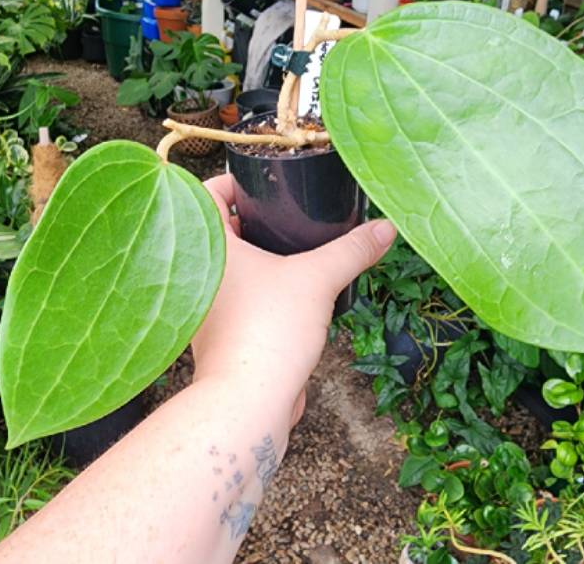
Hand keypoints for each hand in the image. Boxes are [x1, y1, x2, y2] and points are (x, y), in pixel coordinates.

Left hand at [191, 174, 395, 421]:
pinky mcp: (218, 334)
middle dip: (255, 222)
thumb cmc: (267, 330)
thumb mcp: (318, 278)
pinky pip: (237, 300)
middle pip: (221, 231)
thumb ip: (352, 250)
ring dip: (258, 260)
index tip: (265, 184)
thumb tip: (386, 228)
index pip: (209, 193)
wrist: (248, 402)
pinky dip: (258, 292)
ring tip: (294, 252)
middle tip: (288, 215)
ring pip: (230, 269)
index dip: (235, 182)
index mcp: (208, 246)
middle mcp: (197, 274)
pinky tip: (290, 294)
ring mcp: (204, 307)